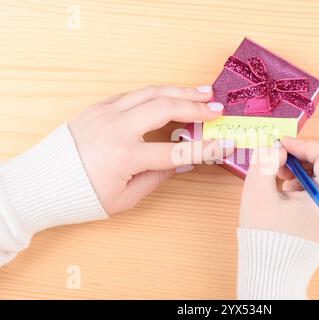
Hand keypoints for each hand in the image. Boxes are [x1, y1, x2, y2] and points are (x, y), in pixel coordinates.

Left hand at [69, 85, 232, 214]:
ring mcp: (106, 113)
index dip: (205, 149)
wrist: (43, 182)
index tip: (226, 144)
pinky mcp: (99, 106)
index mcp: (124, 157)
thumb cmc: (83, 195)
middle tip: (218, 108)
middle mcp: (117, 128)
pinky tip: (171, 94)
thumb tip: (183, 162)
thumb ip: (157, 178)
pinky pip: (133, 94)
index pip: (176, 150)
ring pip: (150, 92)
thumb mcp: (124, 198)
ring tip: (202, 91)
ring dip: (179, 90)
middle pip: (165, 108)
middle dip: (196, 107)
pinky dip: (155, 93)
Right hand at [239, 137, 318, 244]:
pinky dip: (304, 178)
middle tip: (277, 161)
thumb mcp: (257, 195)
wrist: (273, 271)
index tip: (280, 147)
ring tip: (279, 178)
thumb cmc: (266, 239)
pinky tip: (286, 190)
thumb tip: (277, 147)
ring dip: (301, 166)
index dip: (303, 144)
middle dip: (301, 155)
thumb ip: (265, 162)